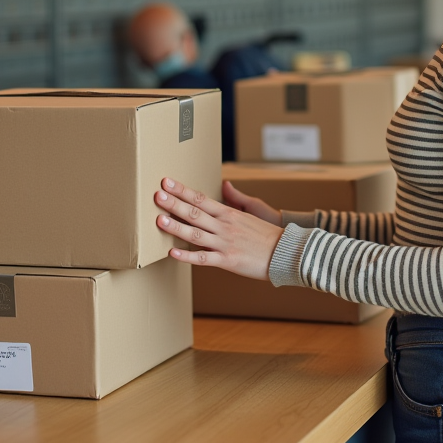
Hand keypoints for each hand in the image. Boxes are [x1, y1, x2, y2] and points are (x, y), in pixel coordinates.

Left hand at [155, 178, 283, 280]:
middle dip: (174, 203)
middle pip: (195, 212)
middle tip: (157, 195)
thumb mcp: (250, 212)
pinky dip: (187, 256)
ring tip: (159, 221)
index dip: (182, 190)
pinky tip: (173, 253)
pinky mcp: (227, 260)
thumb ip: (234, 199)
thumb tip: (224, 184)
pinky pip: (204, 258)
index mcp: (228, 213)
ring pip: (196, 234)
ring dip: (177, 227)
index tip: (167, 182)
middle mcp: (224, 226)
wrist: (285, 252)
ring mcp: (225, 243)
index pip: (200, 198)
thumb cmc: (266, 234)